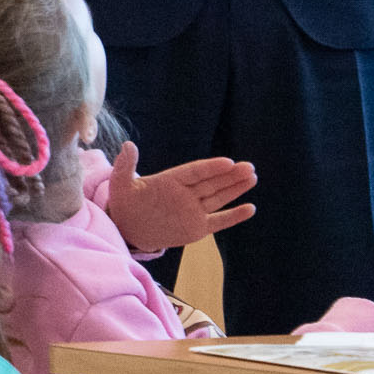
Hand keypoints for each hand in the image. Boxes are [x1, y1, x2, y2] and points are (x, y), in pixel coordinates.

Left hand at [100, 141, 256, 251]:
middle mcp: (186, 193)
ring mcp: (193, 210)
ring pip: (219, 197)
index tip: (228, 162)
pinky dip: (234, 216)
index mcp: (171, 180)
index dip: (211, 167)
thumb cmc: (125, 203)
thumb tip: (128, 145)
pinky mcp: (197, 228)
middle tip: (250, 167)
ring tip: (253, 177)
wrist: (129, 227)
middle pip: (212, 182)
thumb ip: (126, 166)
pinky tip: (250, 208)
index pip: (195, 172)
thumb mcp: (121, 184)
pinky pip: (219, 221)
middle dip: (231, 175)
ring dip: (236, 188)